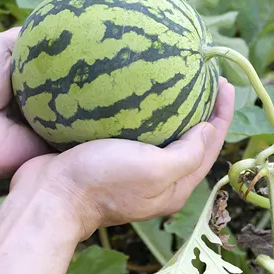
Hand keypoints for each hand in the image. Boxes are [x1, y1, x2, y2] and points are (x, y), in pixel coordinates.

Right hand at [12, 78, 235, 239]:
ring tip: (177, 79)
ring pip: (163, 135)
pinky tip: (138, 92)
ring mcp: (133, 169)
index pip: (210, 147)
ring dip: (174, 110)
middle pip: (191, 141)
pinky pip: (136, 132)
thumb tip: (209, 129)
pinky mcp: (110, 157)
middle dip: (202, 110)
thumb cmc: (102, 183)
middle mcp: (158, 180)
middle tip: (205, 77)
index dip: (222, 115)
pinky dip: (145, 112)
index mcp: (175, 187)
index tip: (225, 83)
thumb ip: (188, 153)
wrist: (48, 196)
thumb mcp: (154, 170)